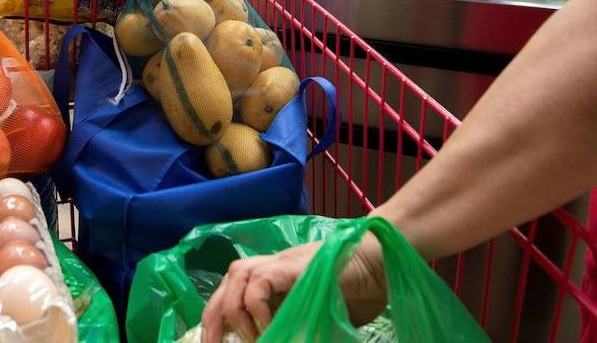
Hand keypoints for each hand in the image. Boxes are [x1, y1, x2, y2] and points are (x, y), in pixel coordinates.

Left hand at [200, 235, 387, 342]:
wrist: (382, 261)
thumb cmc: (360, 288)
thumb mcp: (321, 315)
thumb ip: (300, 324)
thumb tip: (284, 338)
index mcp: (276, 277)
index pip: (233, 291)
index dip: (218, 318)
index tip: (214, 342)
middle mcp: (273, 265)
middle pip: (227, 283)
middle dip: (214, 319)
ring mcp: (282, 262)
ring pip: (237, 278)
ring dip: (235, 312)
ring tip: (250, 338)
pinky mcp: (293, 265)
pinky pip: (260, 282)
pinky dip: (256, 307)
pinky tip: (268, 326)